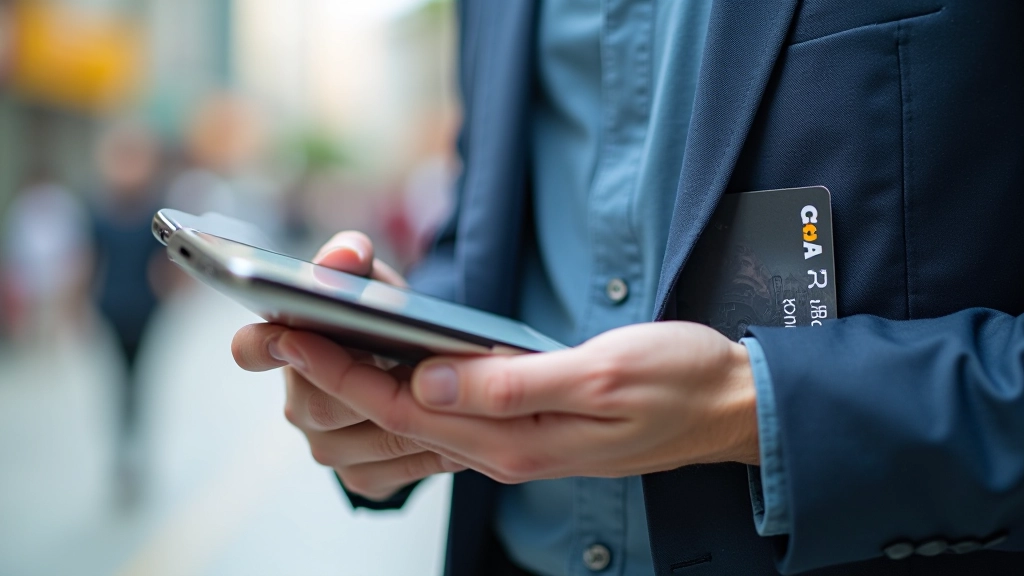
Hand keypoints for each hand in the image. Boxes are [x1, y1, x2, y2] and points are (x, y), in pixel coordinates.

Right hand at [231, 232, 464, 500]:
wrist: (415, 366)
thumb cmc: (382, 315)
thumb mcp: (370, 281)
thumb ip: (352, 259)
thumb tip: (343, 256)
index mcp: (284, 350)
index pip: (253, 349)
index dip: (259, 346)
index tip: (281, 334)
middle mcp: (299, 405)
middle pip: (326, 404)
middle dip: (375, 386)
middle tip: (420, 366)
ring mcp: (329, 447)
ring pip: (372, 437)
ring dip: (417, 417)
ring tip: (456, 393)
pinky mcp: (364, 478)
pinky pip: (402, 468)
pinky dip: (435, 445)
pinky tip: (464, 426)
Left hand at [269, 320, 759, 484]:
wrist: (729, 407)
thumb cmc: (677, 380)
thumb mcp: (603, 371)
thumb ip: (514, 383)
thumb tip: (433, 379)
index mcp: (519, 438)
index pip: (407, 405)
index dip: (344, 370)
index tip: (292, 334)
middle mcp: (507, 450)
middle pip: (399, 416)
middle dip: (333, 378)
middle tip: (279, 335)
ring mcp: (517, 444)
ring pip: (420, 419)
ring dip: (363, 383)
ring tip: (316, 344)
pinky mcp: (529, 430)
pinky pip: (452, 416)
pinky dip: (409, 388)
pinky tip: (392, 364)